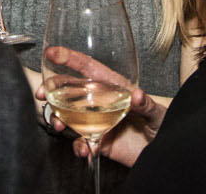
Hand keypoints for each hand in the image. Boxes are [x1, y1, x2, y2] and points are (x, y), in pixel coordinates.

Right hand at [32, 55, 164, 167]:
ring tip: (59, 126)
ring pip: (68, 115)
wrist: (162, 153)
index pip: (89, 68)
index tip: (52, 52)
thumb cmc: (162, 124)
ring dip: (58, 119)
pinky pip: (81, 142)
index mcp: (113, 87)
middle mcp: (100, 101)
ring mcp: (97, 121)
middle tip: (42, 94)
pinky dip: (79, 146)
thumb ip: (146, 104)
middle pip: (70, 90)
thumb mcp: (158, 113)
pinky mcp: (98, 141)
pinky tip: (85, 149)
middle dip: (52, 90)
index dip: (70, 58)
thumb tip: (137, 95)